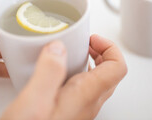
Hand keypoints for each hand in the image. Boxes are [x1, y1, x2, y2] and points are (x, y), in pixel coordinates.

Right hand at [1, 34, 126, 119]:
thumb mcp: (34, 102)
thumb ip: (48, 72)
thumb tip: (59, 48)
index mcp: (85, 97)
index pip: (117, 67)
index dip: (109, 47)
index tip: (90, 38)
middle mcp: (87, 104)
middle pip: (110, 73)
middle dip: (100, 52)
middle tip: (83, 42)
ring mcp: (79, 110)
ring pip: (96, 81)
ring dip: (88, 62)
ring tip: (70, 52)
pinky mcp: (68, 113)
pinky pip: (81, 88)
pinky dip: (75, 73)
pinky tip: (55, 71)